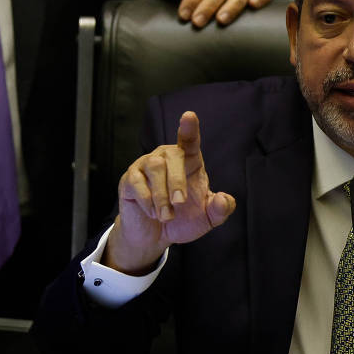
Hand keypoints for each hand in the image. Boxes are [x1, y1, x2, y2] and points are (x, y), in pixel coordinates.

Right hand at [103, 111, 235, 273]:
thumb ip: (220, 209)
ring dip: (162, 195)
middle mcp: (167, 157)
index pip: (189, 140)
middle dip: (177, 179)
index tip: (189, 116)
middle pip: (173, 154)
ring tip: (166, 216)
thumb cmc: (183, 220)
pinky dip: (148, 201)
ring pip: (155, 167)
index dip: (189, 128)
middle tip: (179, 203)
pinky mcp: (130, 179)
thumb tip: (224, 198)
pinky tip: (153, 213)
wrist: (156, 237)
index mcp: (189, 161)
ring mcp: (146, 166)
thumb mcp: (207, 218)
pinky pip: (137, 182)